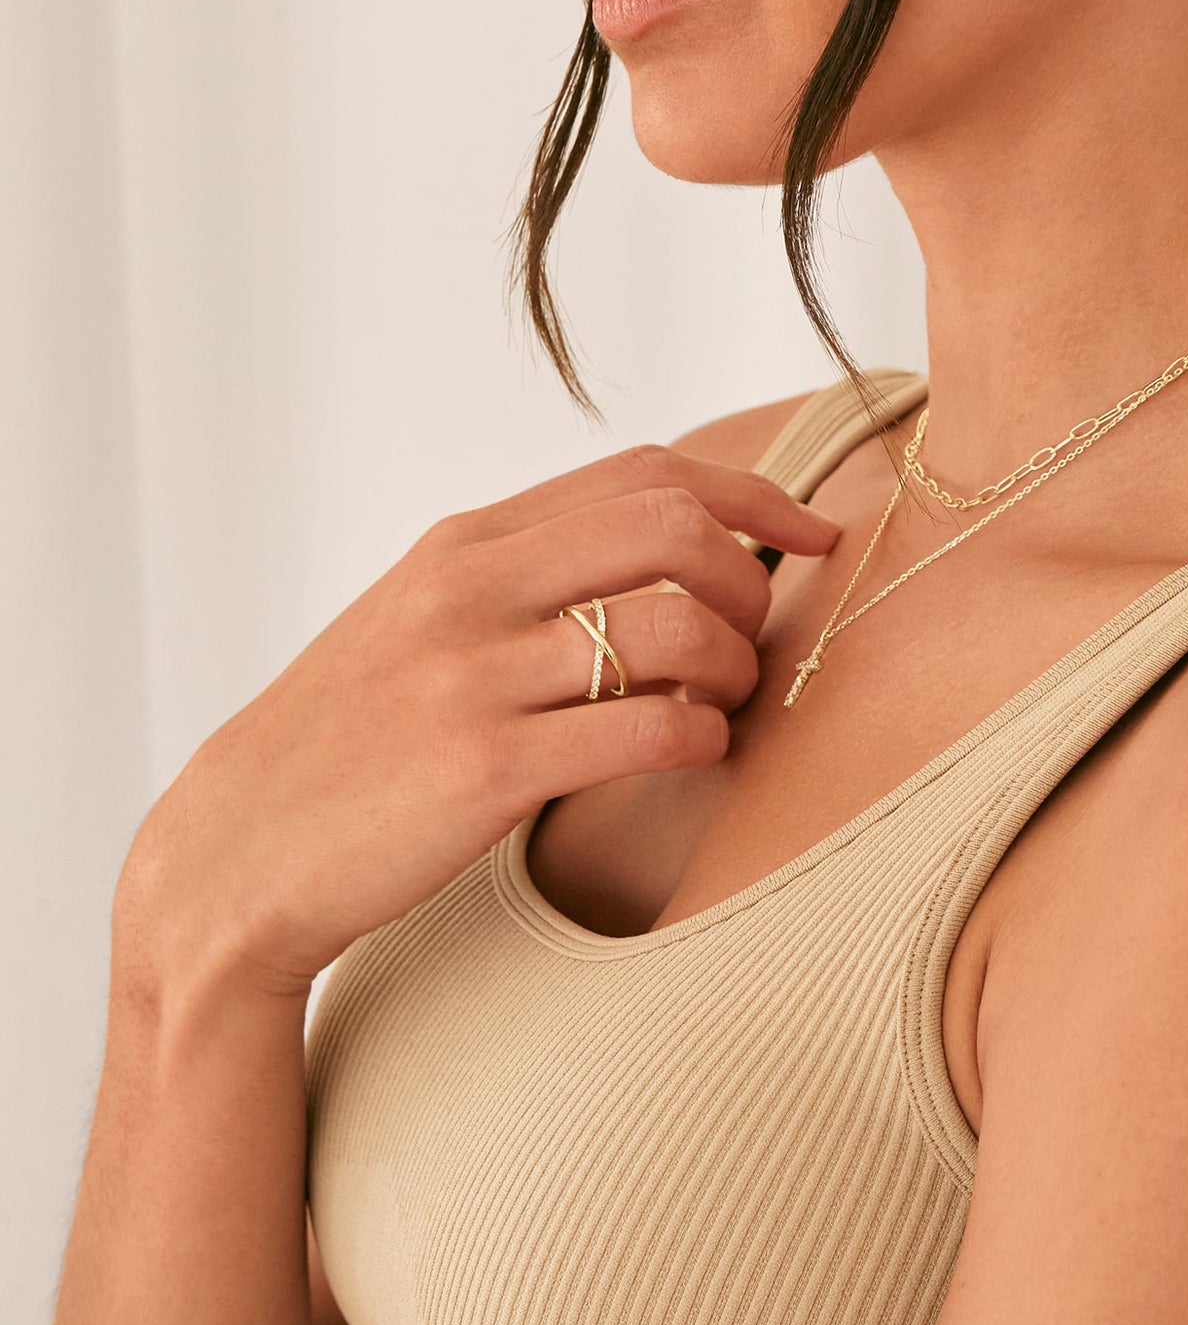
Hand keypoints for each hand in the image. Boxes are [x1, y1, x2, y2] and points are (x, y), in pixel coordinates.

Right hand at [114, 444, 839, 996]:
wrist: (236, 851)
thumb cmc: (353, 739)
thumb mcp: (426, 620)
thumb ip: (530, 576)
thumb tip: (674, 549)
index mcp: (467, 543)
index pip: (647, 473)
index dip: (754, 495)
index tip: (814, 533)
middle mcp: (472, 589)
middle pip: (674, 527)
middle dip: (751, 576)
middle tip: (758, 637)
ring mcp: (476, 676)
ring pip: (674, 625)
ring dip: (734, 664)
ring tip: (723, 703)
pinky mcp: (483, 770)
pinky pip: (647, 727)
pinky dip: (701, 734)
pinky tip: (694, 751)